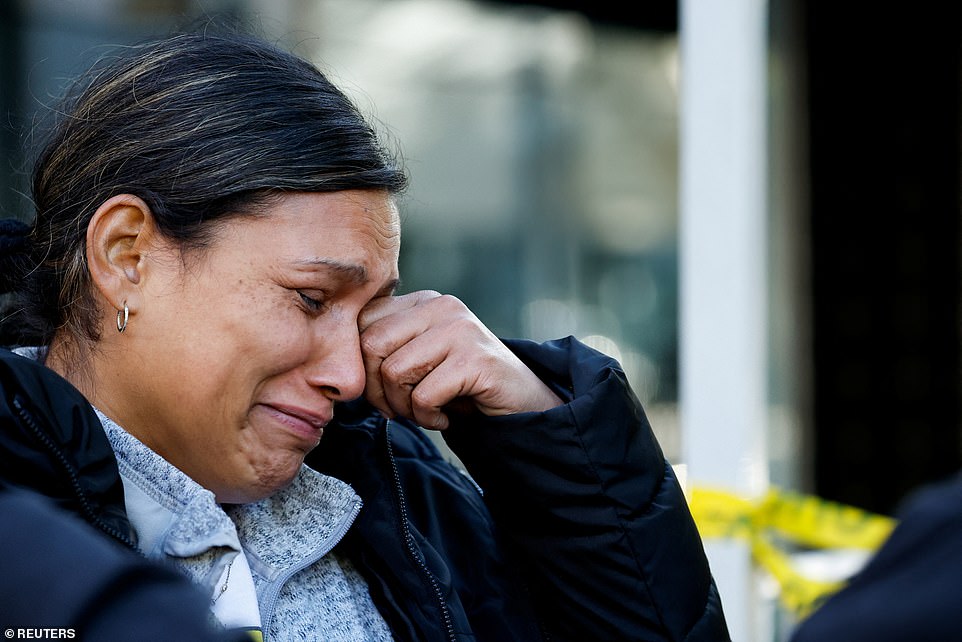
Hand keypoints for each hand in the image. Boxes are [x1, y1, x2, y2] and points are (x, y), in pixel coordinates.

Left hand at [358, 291, 562, 428]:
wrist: (521, 405)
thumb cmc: (461, 387)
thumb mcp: (420, 359)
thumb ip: (387, 349)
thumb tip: (338, 367)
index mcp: (422, 301)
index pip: (362, 321)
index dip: (361, 365)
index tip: (380, 393)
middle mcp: (441, 306)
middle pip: (371, 345)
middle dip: (376, 389)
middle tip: (399, 410)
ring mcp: (460, 330)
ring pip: (395, 372)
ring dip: (404, 407)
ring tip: (426, 413)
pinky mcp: (475, 359)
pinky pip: (424, 395)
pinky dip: (428, 418)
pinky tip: (446, 417)